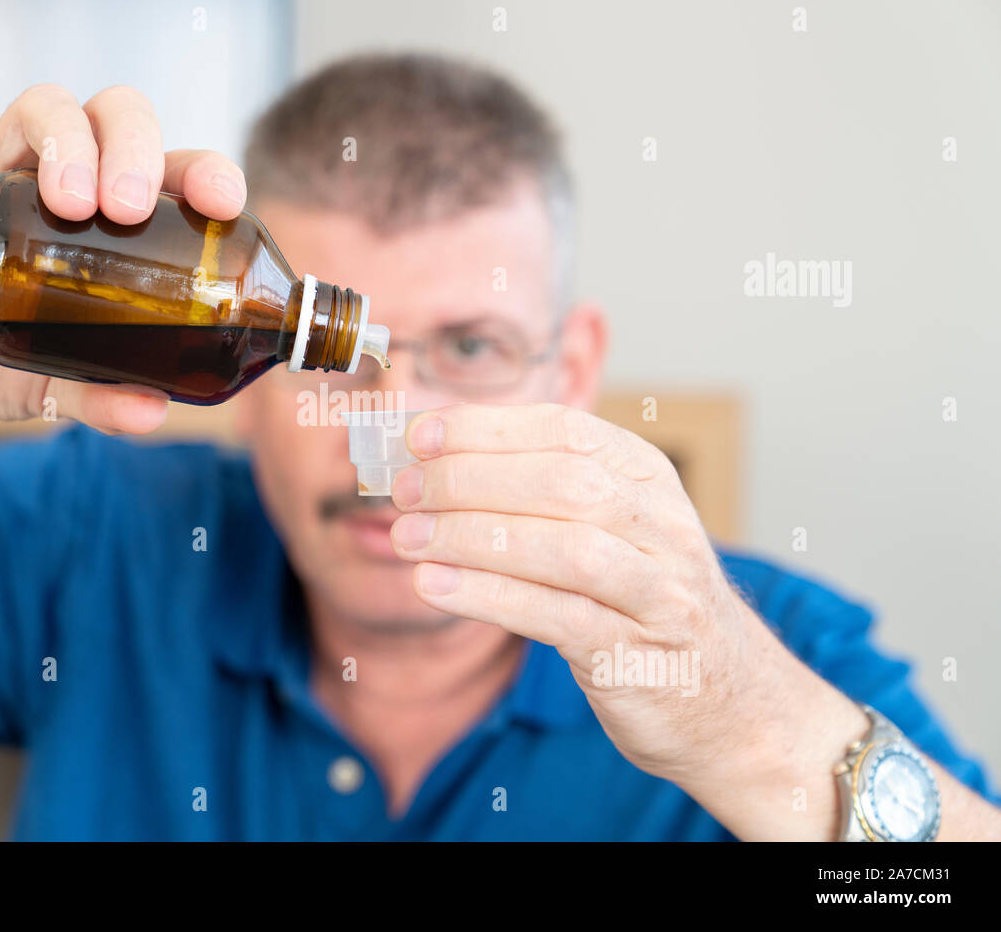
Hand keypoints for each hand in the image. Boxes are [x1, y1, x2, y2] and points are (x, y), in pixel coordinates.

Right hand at [0, 83, 248, 433]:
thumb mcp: (48, 384)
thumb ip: (98, 394)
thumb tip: (154, 412)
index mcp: (105, 214)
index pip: (167, 166)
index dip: (202, 171)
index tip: (222, 204)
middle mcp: (55, 179)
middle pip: (110, 112)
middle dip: (132, 146)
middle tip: (130, 209)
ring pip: (41, 108)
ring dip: (66, 147)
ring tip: (73, 210)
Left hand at [387, 402, 847, 789]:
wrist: (730, 704)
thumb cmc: (642, 602)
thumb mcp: (610, 529)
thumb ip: (539, 491)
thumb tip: (435, 455)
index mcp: (648, 477)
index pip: (564, 430)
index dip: (486, 428)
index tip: (419, 435)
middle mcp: (663, 526)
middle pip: (561, 482)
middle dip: (470, 478)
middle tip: (403, 489)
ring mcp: (659, 591)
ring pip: (563, 547)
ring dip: (473, 536)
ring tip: (406, 537)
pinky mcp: (639, 655)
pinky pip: (559, 616)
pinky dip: (490, 596)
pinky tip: (435, 585)